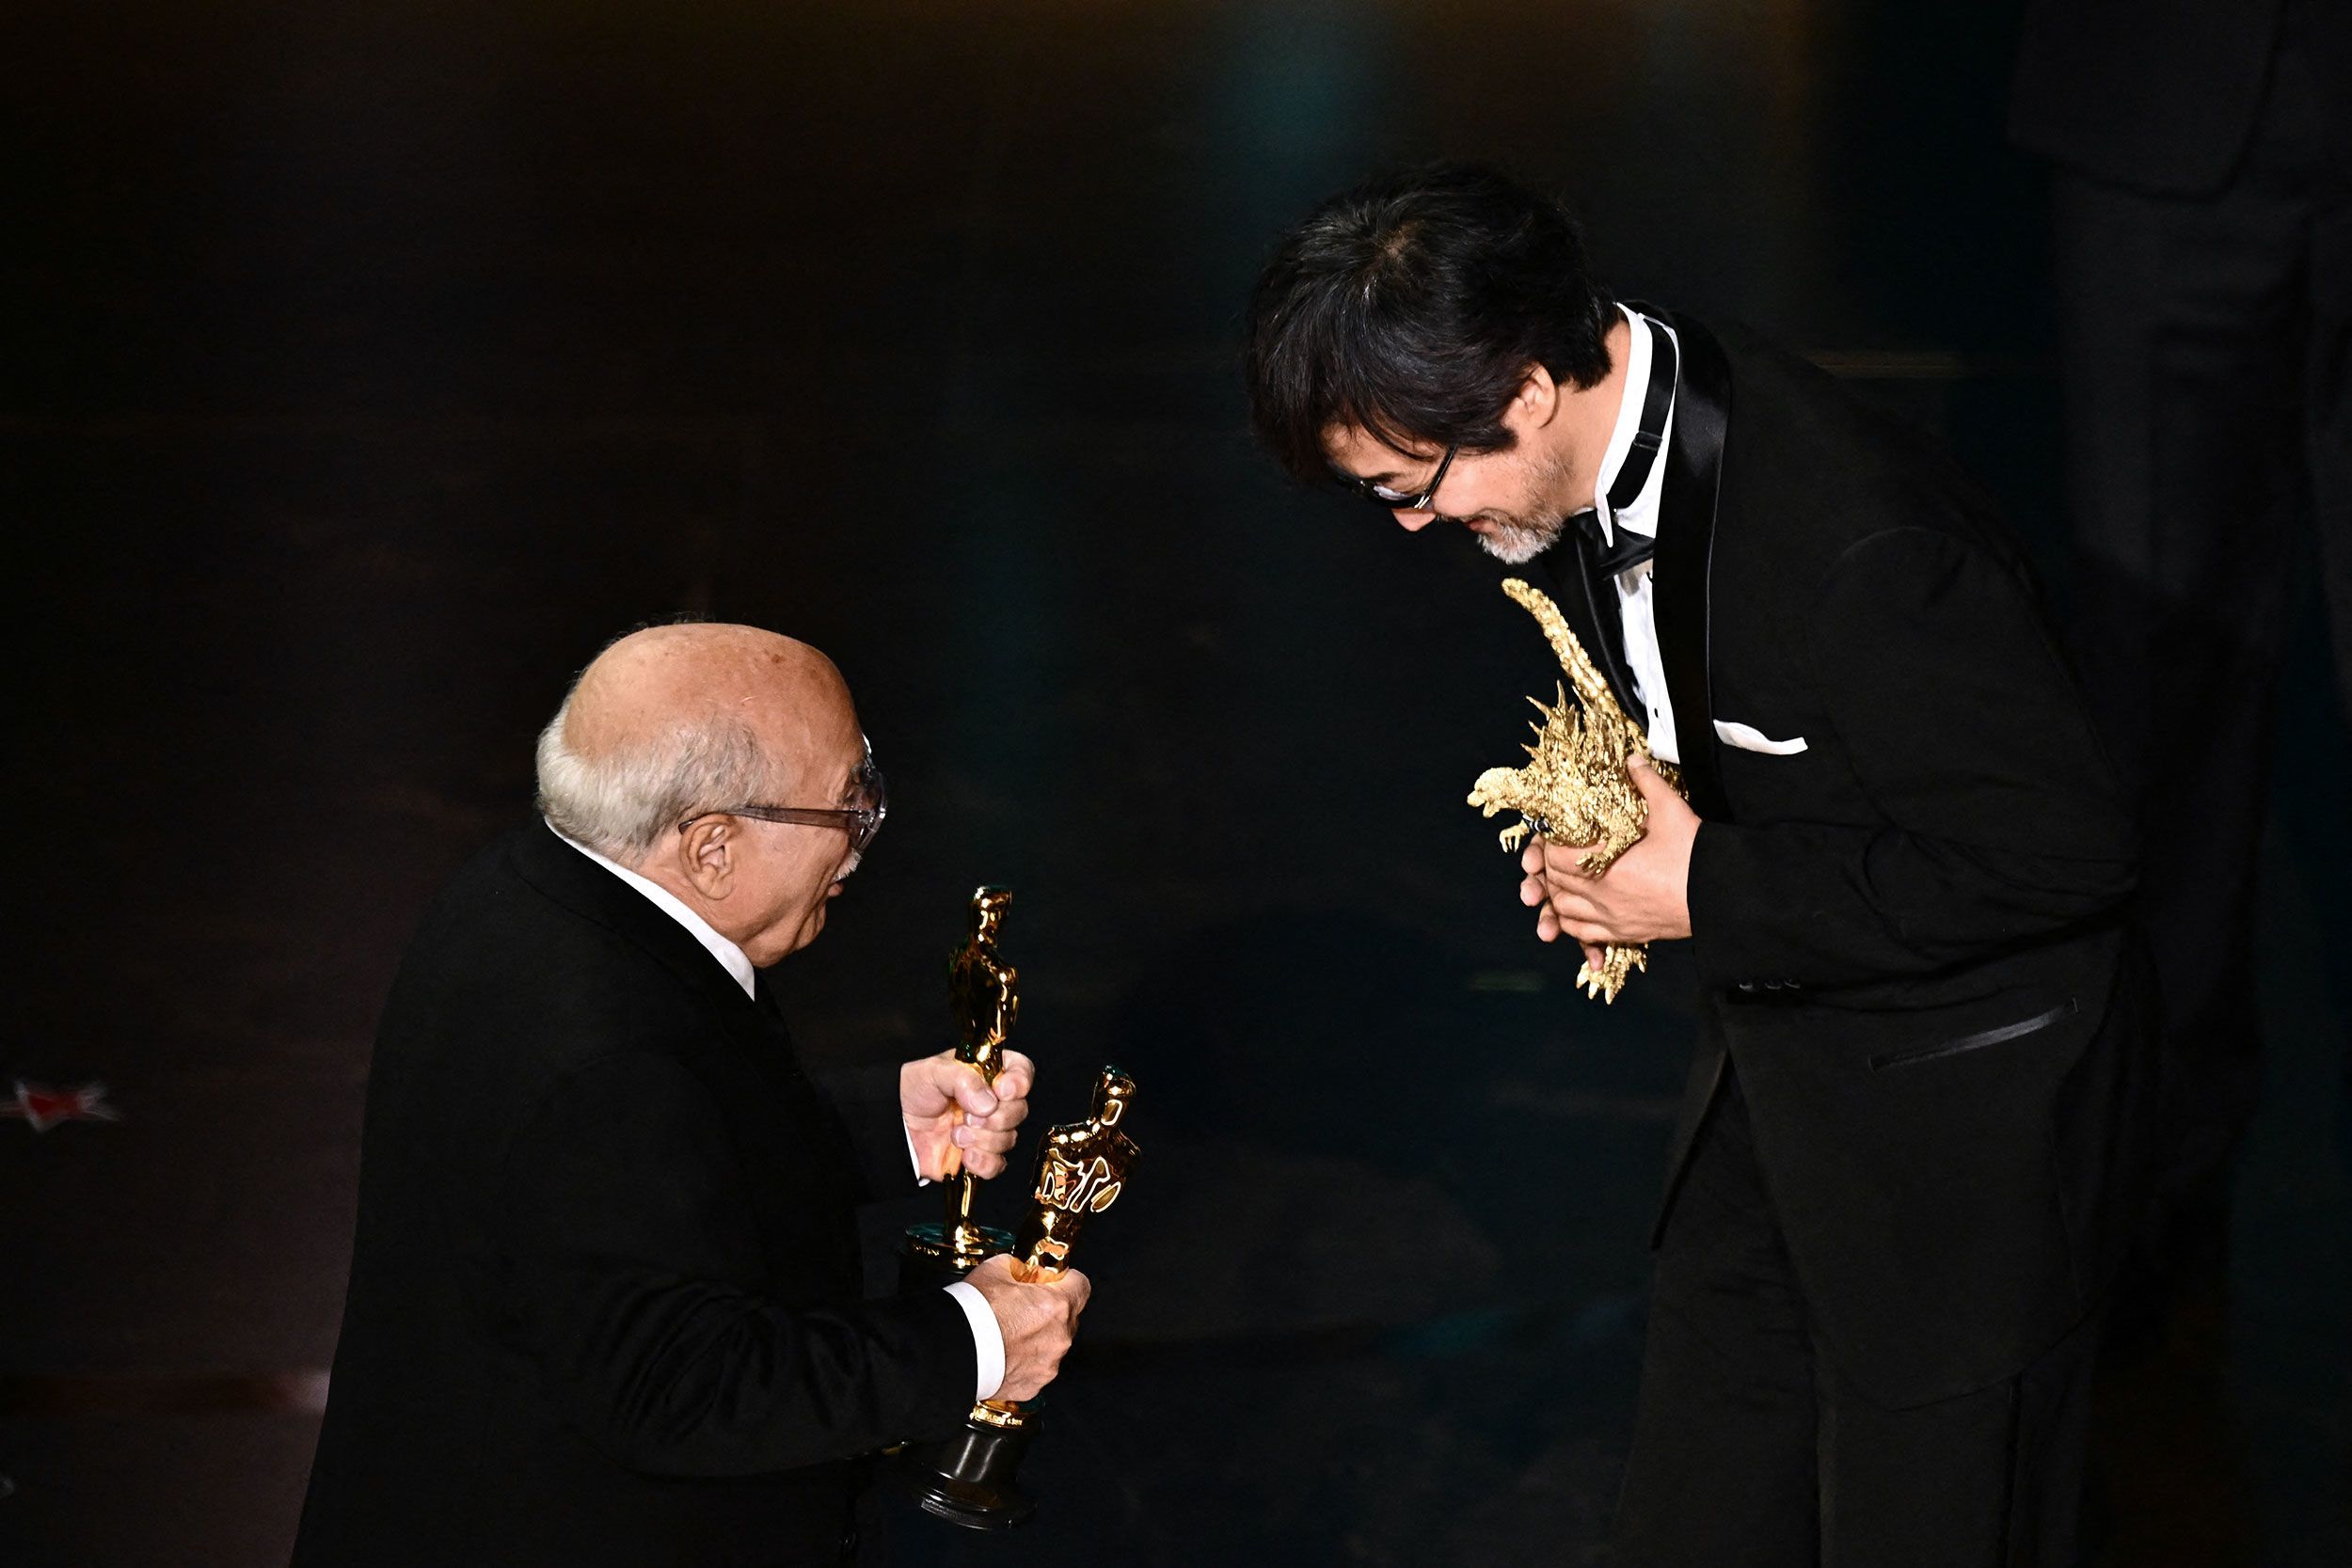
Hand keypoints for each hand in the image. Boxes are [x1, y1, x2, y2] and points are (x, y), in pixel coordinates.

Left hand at [901, 1048, 1032, 1180]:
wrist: (893, 1127)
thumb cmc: (912, 1092)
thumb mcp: (933, 1072)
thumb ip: (962, 1078)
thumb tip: (987, 1103)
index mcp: (986, 1073)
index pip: (1021, 1071)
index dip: (1019, 1082)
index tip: (1002, 1091)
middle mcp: (992, 1102)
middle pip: (1019, 1109)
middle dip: (996, 1117)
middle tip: (967, 1116)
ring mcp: (987, 1131)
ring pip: (1009, 1138)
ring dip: (982, 1139)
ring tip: (956, 1135)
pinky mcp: (979, 1157)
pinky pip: (997, 1165)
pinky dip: (983, 1162)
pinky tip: (964, 1156)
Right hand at [965, 1253, 1091, 1402]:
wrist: (952, 1352)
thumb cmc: (973, 1312)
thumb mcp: (996, 1268)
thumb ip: (1019, 1267)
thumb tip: (1023, 1269)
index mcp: (1057, 1305)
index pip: (1081, 1285)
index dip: (1065, 1280)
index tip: (1052, 1280)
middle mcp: (1059, 1337)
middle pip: (1068, 1317)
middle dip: (1050, 1310)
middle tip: (1023, 1306)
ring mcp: (1048, 1365)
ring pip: (1053, 1344)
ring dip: (1038, 1337)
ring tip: (1008, 1333)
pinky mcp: (1033, 1385)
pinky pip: (1037, 1368)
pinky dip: (1025, 1361)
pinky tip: (1004, 1353)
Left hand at [1516, 755, 1698, 946]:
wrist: (1720, 894)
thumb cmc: (1693, 854)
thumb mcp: (1670, 810)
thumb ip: (1646, 782)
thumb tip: (1632, 760)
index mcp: (1605, 866)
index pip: (1556, 858)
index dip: (1550, 844)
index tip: (1556, 833)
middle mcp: (1602, 897)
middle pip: (1556, 884)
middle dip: (1551, 868)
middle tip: (1558, 852)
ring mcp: (1613, 919)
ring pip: (1565, 912)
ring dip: (1559, 896)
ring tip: (1566, 880)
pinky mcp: (1626, 933)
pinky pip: (1585, 934)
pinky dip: (1574, 923)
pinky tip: (1578, 910)